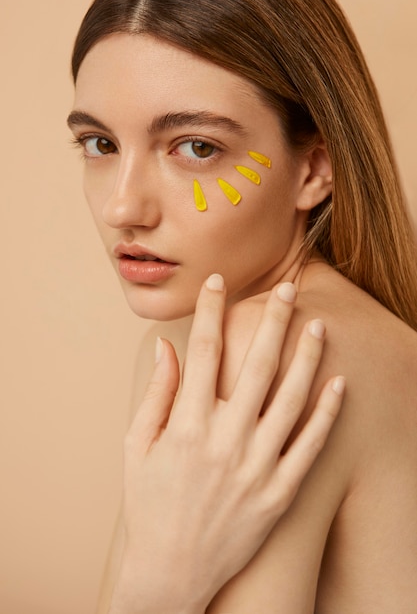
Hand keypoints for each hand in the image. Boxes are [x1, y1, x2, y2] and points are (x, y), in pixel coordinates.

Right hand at [110, 275, 344, 613]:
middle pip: (256, 364)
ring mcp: (256, 467)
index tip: (219, 283)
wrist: (172, 571)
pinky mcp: (279, 492)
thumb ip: (156, 394)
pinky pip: (311, 445)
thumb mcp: (137, 446)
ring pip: (291, 399)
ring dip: (307, 357)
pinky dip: (328, 412)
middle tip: (286, 288)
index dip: (211, 311)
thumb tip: (167, 348)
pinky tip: (339, 382)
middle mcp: (224, 441)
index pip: (203, 352)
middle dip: (272, 320)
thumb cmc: (150, 504)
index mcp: (186, 425)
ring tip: (318, 325)